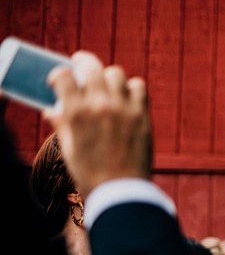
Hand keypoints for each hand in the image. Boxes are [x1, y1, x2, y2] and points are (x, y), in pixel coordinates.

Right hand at [44, 51, 151, 196]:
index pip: (63, 75)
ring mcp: (123, 109)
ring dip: (109, 78)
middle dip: (84, 64)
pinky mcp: (142, 115)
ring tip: (107, 87)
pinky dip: (132, 88)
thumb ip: (61, 125)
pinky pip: (139, 87)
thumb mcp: (68, 149)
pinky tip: (127, 97)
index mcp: (76, 113)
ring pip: (116, 74)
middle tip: (82, 66)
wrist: (121, 190)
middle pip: (92, 67)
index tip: (61, 78)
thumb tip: (50, 111)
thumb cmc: (90, 173)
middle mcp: (100, 105)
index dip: (60, 74)